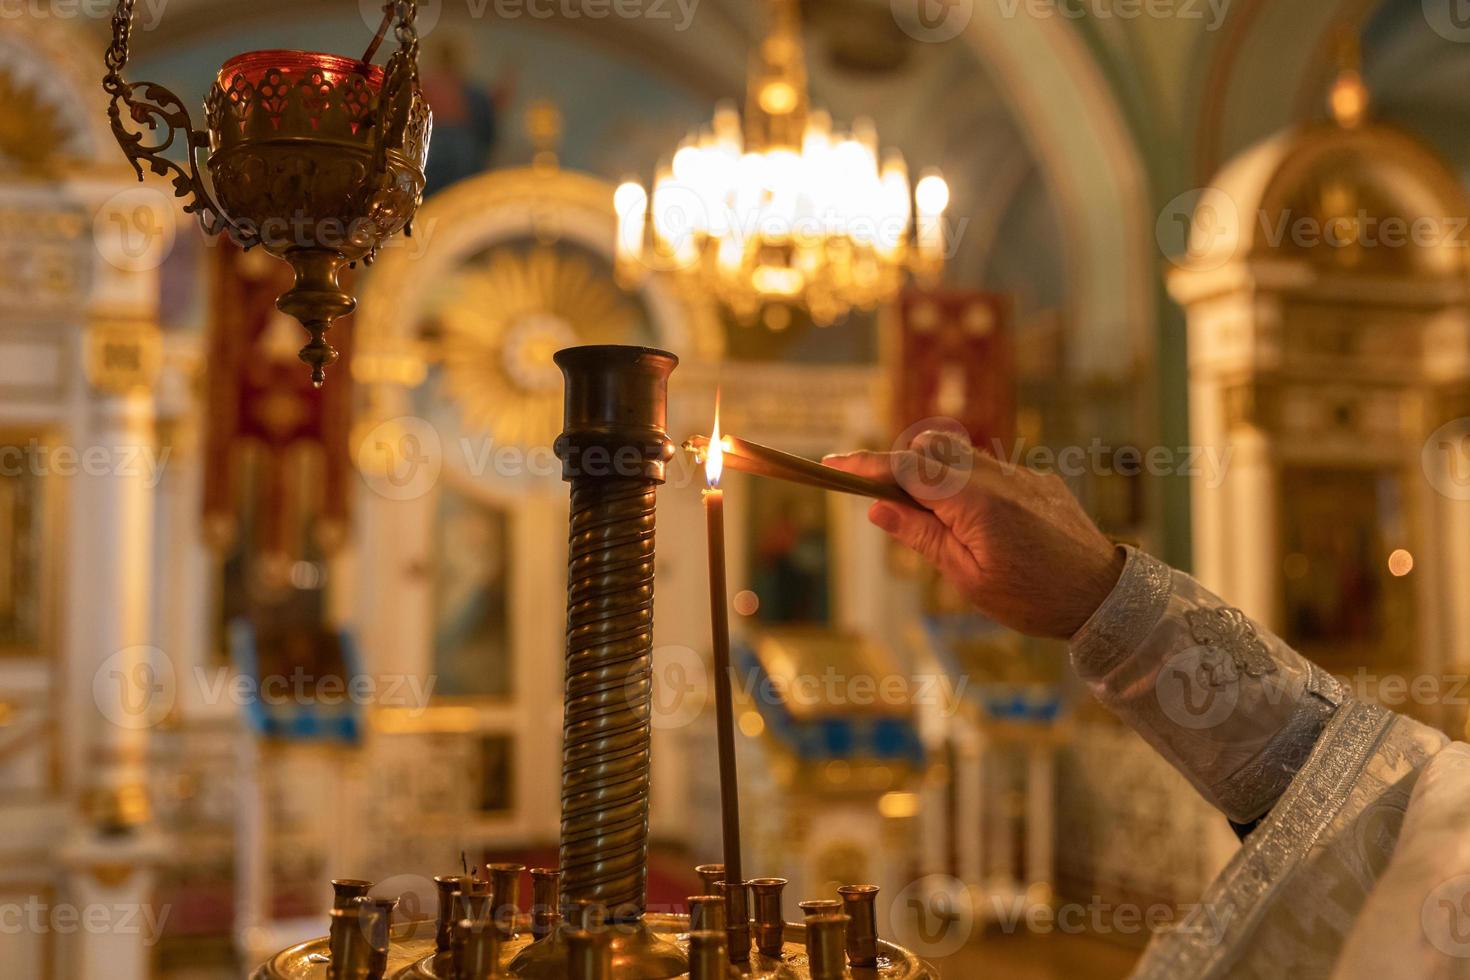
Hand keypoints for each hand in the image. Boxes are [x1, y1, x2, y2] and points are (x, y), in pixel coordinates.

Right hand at [823, 430, 1124, 638]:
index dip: (864, 465)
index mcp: (973, 501)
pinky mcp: (1038, 480)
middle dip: (896, 467)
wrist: (1104, 597)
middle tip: (877, 499)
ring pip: (959, 456)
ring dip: (932, 476)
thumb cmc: (1033, 598)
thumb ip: (921, 536)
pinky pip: (989, 470)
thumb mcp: (966, 577)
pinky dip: (966, 485)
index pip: (905, 468)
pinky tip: (976, 525)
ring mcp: (1020, 474)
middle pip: (928, 450)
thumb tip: (878, 509)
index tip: (831, 465)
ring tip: (930, 521)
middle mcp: (997, 476)